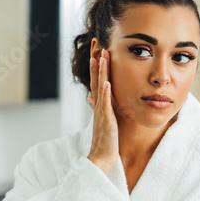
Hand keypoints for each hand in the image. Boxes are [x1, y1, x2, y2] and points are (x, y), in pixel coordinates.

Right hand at [87, 48, 118, 174]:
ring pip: (100, 87)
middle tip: (96, 42)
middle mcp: (99, 105)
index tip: (98, 48)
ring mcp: (101, 112)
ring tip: (101, 55)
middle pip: (96, 77)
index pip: (98, 79)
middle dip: (96, 59)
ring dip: (100, 71)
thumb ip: (100, 106)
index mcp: (100, 104)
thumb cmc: (105, 141)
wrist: (101, 158)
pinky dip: (105, 92)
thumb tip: (92, 96)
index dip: (98, 63)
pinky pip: (105, 104)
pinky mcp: (106, 120)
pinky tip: (107, 81)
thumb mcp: (104, 119)